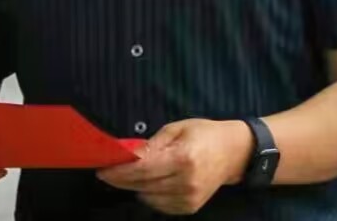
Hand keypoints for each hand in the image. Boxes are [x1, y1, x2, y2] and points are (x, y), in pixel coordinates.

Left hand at [96, 119, 253, 214]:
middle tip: (107, 172)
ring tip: (130, 175)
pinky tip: (149, 184)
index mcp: (183, 158)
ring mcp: (189, 198)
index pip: (142, 169)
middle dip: (121, 180)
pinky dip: (149, 195)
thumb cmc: (204, 134)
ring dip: (135, 187)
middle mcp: (186, 182)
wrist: (234, 153)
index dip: (120, 171)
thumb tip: (127, 154)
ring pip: (148, 197)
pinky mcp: (190, 208)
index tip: (102, 168)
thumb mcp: (177, 128)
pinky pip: (159, 205)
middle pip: (142, 185)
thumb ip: (152, 144)